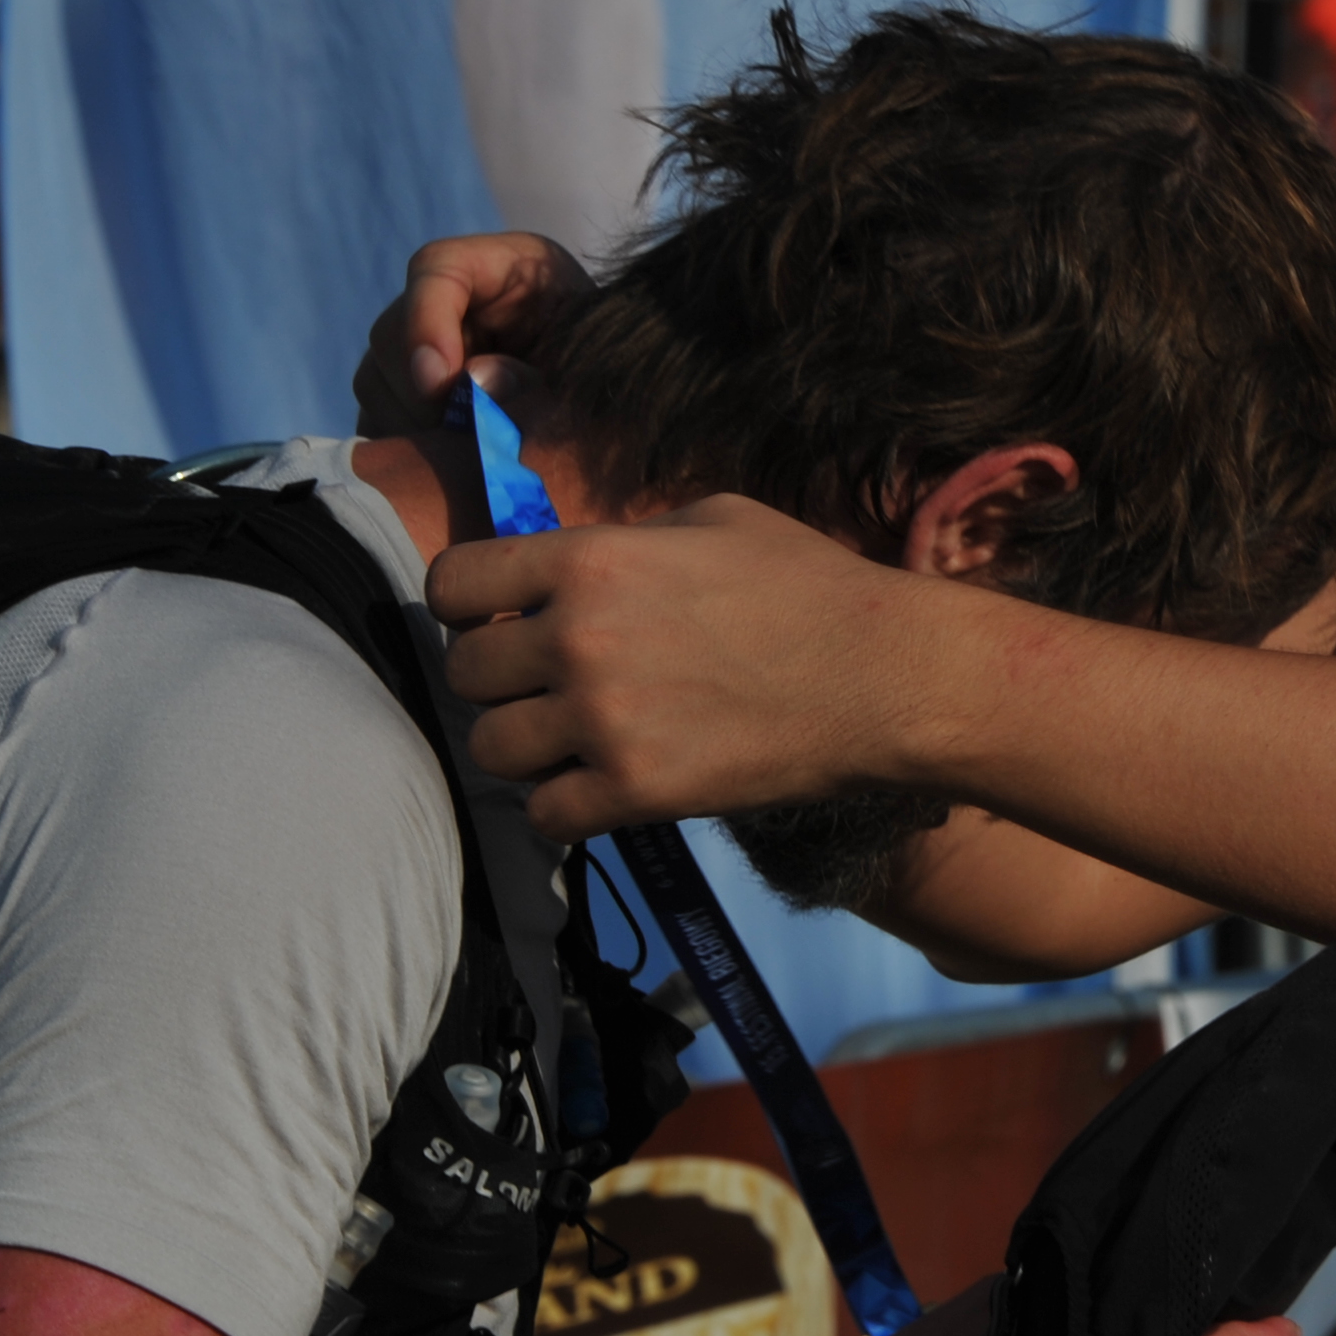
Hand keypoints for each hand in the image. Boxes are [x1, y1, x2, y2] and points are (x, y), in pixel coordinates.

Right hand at [352, 231, 594, 436]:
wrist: (610, 414)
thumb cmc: (607, 377)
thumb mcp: (583, 366)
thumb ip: (533, 373)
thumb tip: (469, 387)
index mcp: (504, 267)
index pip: (436, 268)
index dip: (425, 322)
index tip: (438, 383)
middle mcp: (452, 301)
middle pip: (391, 332)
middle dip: (422, 392)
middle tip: (467, 433)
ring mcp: (421, 347)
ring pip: (376, 381)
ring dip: (414, 425)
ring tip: (471, 450)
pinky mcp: (408, 396)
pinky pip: (378, 418)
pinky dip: (406, 445)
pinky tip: (450, 461)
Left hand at [430, 497, 953, 837]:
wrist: (883, 676)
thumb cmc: (808, 583)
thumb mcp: (709, 519)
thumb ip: (623, 540)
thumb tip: (568, 562)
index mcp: (591, 559)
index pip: (452, 584)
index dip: (466, 603)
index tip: (499, 616)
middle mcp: (579, 638)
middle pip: (465, 672)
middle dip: (498, 678)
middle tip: (545, 683)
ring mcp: (604, 720)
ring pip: (491, 748)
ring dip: (524, 745)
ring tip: (570, 739)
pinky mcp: (636, 791)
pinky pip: (544, 816)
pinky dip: (563, 806)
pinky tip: (599, 786)